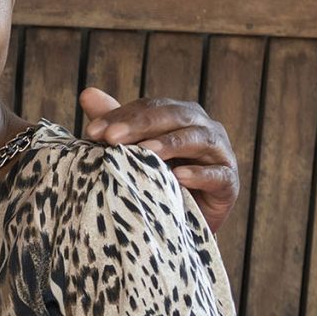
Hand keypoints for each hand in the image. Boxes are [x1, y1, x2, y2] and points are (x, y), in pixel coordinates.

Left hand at [77, 88, 238, 235]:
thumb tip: (87, 93)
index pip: (150, 108)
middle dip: (141, 126)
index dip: (122, 116)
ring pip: (197, 140)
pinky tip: (178, 177)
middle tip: (111, 138)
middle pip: (173, 117)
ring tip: (145, 152)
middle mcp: (203, 127)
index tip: (92, 131)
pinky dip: (199, 175)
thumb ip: (116, 124)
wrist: (182, 222)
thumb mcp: (133, 152)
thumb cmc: (157, 180)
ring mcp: (220, 153)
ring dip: (171, 144)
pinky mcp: (229, 182)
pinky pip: (216, 175)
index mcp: (180, 115)